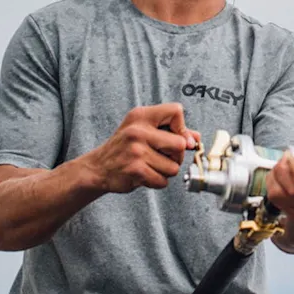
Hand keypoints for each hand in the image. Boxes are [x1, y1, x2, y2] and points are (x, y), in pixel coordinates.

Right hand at [82, 103, 199, 192]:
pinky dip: (157, 182)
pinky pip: (163, 181)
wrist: (97, 168)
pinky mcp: (135, 170)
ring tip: (150, 166)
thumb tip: (196, 139)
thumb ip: (172, 131)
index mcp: (141, 115)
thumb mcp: (145, 131)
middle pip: (180, 144)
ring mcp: (136, 151)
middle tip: (162, 156)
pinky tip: (145, 175)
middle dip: (176, 155)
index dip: (181, 127)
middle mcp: (138, 131)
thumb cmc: (125, 147)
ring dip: (166, 171)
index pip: (176, 111)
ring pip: (174, 167)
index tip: (174, 137)